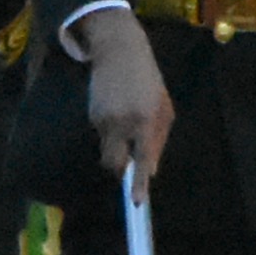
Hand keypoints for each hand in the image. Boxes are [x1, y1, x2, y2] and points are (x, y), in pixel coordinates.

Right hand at [79, 9, 170, 188]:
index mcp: (146, 119)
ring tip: (126, 122)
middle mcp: (123, 122)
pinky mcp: (92, 116)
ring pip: (108, 152)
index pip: (143, 158)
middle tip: (129, 162)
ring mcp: (104, 119)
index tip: (136, 203)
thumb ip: (159, 139)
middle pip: (116, 165)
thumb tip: (152, 170)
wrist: (119, 51)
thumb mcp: (164, 106)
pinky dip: (110, 132)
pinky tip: (116, 110)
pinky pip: (102, 136)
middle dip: (122, 171)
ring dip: (117, 148)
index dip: (138, 183)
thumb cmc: (148, 80)